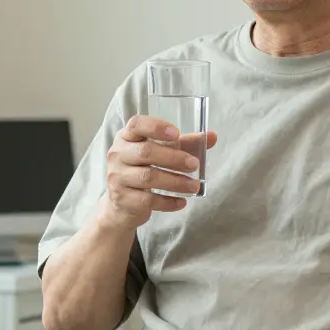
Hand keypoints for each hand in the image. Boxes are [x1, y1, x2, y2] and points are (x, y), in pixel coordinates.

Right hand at [98, 115, 217, 230]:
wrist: (121, 204)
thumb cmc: (144, 169)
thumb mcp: (162, 153)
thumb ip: (185, 144)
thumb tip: (212, 136)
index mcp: (127, 137)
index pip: (137, 124)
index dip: (156, 127)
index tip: (176, 134)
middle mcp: (118, 154)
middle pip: (146, 152)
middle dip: (174, 158)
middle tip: (194, 164)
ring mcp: (117, 177)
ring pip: (148, 177)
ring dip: (175, 182)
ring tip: (194, 186)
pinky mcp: (122, 199)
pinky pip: (148, 200)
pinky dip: (168, 202)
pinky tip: (182, 202)